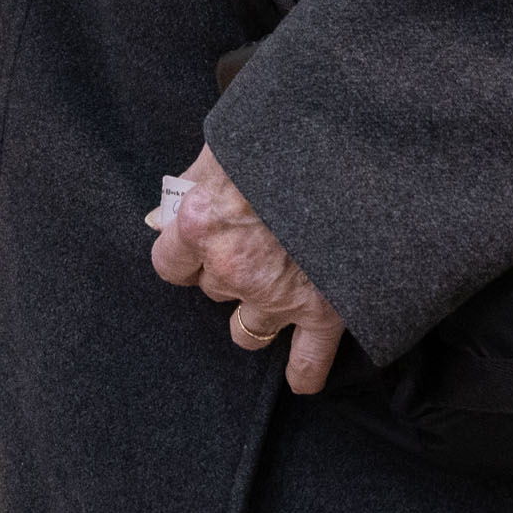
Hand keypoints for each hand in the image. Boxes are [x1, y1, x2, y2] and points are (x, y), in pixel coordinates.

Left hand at [150, 145, 346, 392]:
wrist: (351, 148)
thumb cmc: (284, 137)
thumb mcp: (225, 145)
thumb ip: (191, 184)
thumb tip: (161, 216)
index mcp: (201, 224)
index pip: (168, 265)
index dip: (184, 254)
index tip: (201, 242)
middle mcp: (232, 267)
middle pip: (212, 290)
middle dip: (228, 271)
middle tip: (256, 240)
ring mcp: (277, 294)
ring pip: (245, 329)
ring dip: (256, 308)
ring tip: (276, 281)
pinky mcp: (323, 310)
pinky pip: (307, 362)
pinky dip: (302, 371)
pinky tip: (297, 374)